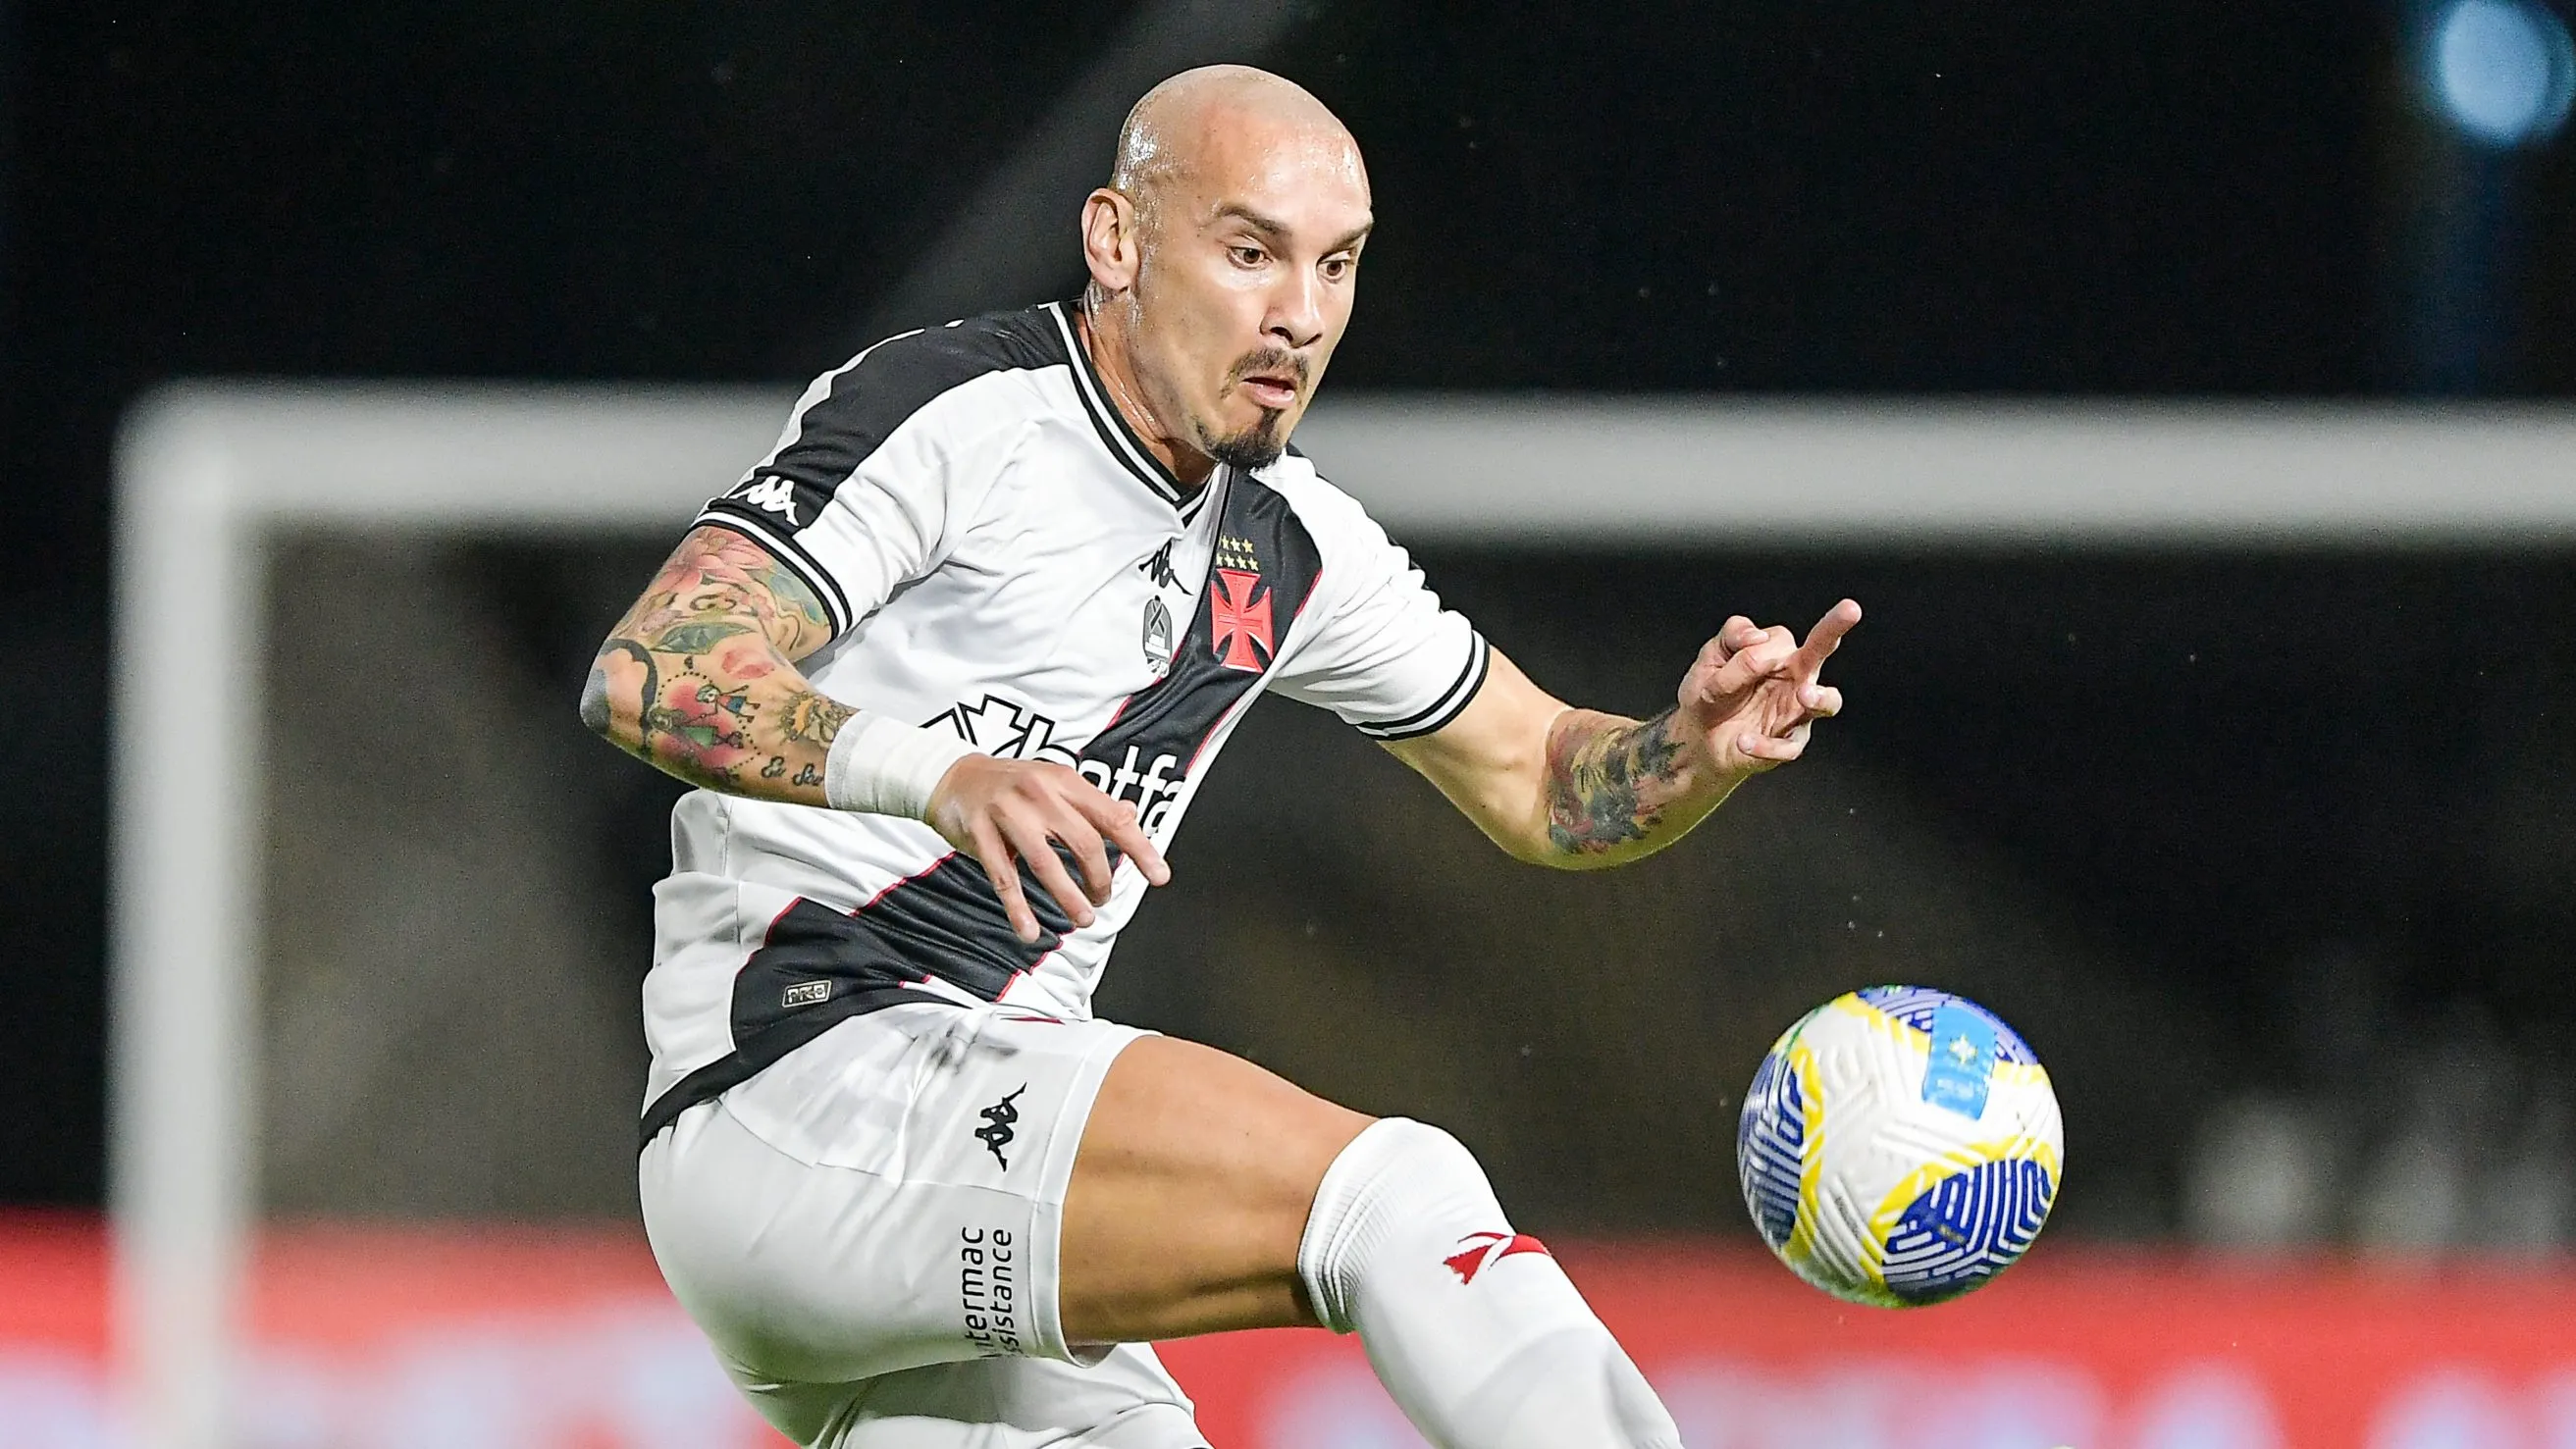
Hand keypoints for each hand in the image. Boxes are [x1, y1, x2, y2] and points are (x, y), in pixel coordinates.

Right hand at [925, 756, 1173, 942]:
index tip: (1158, 876)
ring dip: (1069, 897)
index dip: (1140, 849)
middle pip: (1085, 843)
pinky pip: (1004, 878)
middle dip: (1100, 879)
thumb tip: (1130, 815)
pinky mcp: (980, 834)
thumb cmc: (1012, 783)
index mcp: (1065, 781)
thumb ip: (1092, 803)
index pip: (1113, 817)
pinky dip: (1018, 909)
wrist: (953, 776)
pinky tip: (1029, 930)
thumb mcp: (1055, 782)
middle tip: (1101, 899)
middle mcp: (1040, 794)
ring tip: (1082, 918)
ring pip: (1046, 863)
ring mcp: (1008, 813)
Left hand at [1675, 598, 1860, 775]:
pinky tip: (1743, 741)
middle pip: (1821, 651)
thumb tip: (1756, 636)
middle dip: (1835, 629)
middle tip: (1850, 609)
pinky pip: (1787, 746)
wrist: (1697, 736)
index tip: (1735, 654)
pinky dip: (1766, 745)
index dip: (1758, 647)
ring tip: (1804, 694)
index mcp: (1778, 655)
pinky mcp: (1786, 744)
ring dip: (1820, 697)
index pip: (1781, 639)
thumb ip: (1733, 638)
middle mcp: (1796, 679)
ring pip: (1827, 703)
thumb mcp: (1711, 657)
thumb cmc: (1711, 690)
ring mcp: (1796, 713)